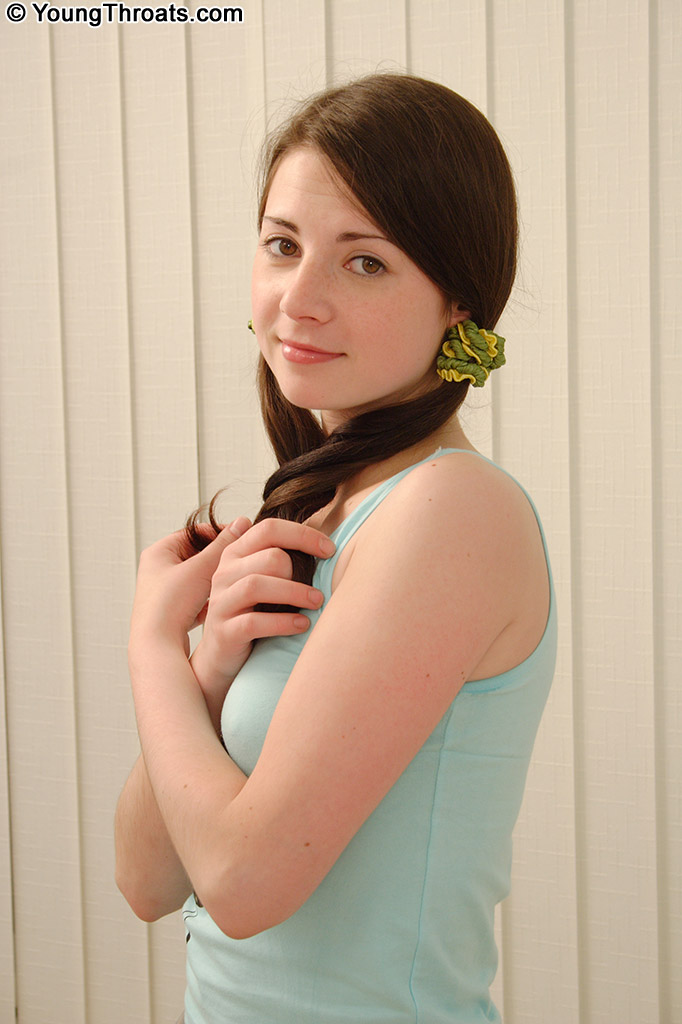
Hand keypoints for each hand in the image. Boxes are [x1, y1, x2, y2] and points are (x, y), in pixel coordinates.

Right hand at [189, 519, 334, 712]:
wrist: (220, 657)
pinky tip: (302, 625)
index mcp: (236, 554)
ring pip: (257, 585)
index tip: (330, 550)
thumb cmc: (251, 613)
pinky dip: (283, 622)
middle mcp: (224, 573)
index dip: (303, 535)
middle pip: (268, 557)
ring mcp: (221, 602)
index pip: (270, 529)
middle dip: (300, 570)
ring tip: (316, 603)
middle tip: (319, 591)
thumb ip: (278, 557)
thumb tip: (319, 537)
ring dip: (294, 593)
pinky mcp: (224, 632)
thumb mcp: (261, 581)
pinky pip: (253, 622)